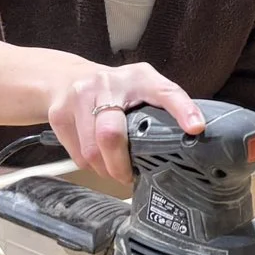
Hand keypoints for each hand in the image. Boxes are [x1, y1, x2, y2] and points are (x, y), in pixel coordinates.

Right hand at [47, 61, 202, 184]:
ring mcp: (79, 97)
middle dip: (121, 165)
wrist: (65, 78)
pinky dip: (89, 165)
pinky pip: (77, 155)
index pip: (165, 91)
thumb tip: (187, 141)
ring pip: (92, 151)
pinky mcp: (59, 114)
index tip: (196, 128)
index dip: (182, 110)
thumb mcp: (139, 88)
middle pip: (111, 135)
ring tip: (113, 169)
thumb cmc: (114, 91)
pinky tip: (96, 158)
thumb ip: (159, 109)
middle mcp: (108, 83)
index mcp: (139, 77)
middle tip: (129, 177)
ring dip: (105, 169)